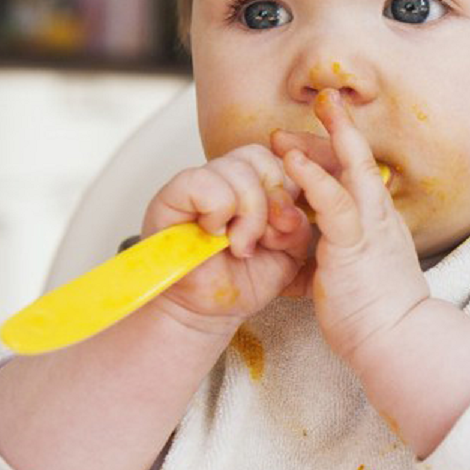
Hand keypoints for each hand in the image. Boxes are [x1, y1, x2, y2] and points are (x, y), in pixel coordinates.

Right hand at [142, 144, 311, 332]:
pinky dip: (218, 210)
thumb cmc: (245, 280)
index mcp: (255, 183)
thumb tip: (290, 210)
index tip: (285, 227)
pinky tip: (215, 234)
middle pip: (259, 157)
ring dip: (247, 213)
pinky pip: (203, 181)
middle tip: (262, 239)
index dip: (288, 190)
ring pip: (235, 169)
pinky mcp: (170, 196)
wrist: (210, 312)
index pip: (279, 159)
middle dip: (271, 202)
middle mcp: (224, 176)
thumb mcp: (290, 253)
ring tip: (239, 245)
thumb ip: (299, 225)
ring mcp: (197, 183)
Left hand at [273, 91, 429, 367]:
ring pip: (351, 168)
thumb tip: (315, 254)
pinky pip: (334, 202)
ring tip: (288, 126)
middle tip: (314, 105)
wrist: (398, 340)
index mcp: (379, 223)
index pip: (359, 174)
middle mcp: (380, 216)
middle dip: (335, 130)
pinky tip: (292, 161)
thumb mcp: (355, 274)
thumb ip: (338, 255)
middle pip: (358, 159)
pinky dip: (313, 177)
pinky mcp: (355, 243)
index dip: (338, 151)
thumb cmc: (378, 317)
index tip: (318, 136)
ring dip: (322, 140)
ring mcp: (370, 226)